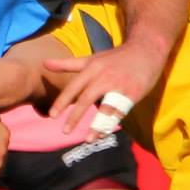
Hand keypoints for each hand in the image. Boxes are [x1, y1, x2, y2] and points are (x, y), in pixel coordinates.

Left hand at [42, 35, 167, 134]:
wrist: (145, 50)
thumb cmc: (115, 57)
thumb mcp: (91, 58)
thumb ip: (68, 64)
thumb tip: (44, 63)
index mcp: (92, 68)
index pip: (74, 86)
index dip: (62, 101)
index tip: (52, 116)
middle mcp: (104, 76)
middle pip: (86, 98)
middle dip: (75, 116)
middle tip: (65, 131)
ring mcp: (119, 85)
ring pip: (105, 109)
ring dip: (96, 125)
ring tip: (87, 139)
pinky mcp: (133, 93)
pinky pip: (121, 112)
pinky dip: (112, 124)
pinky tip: (104, 134)